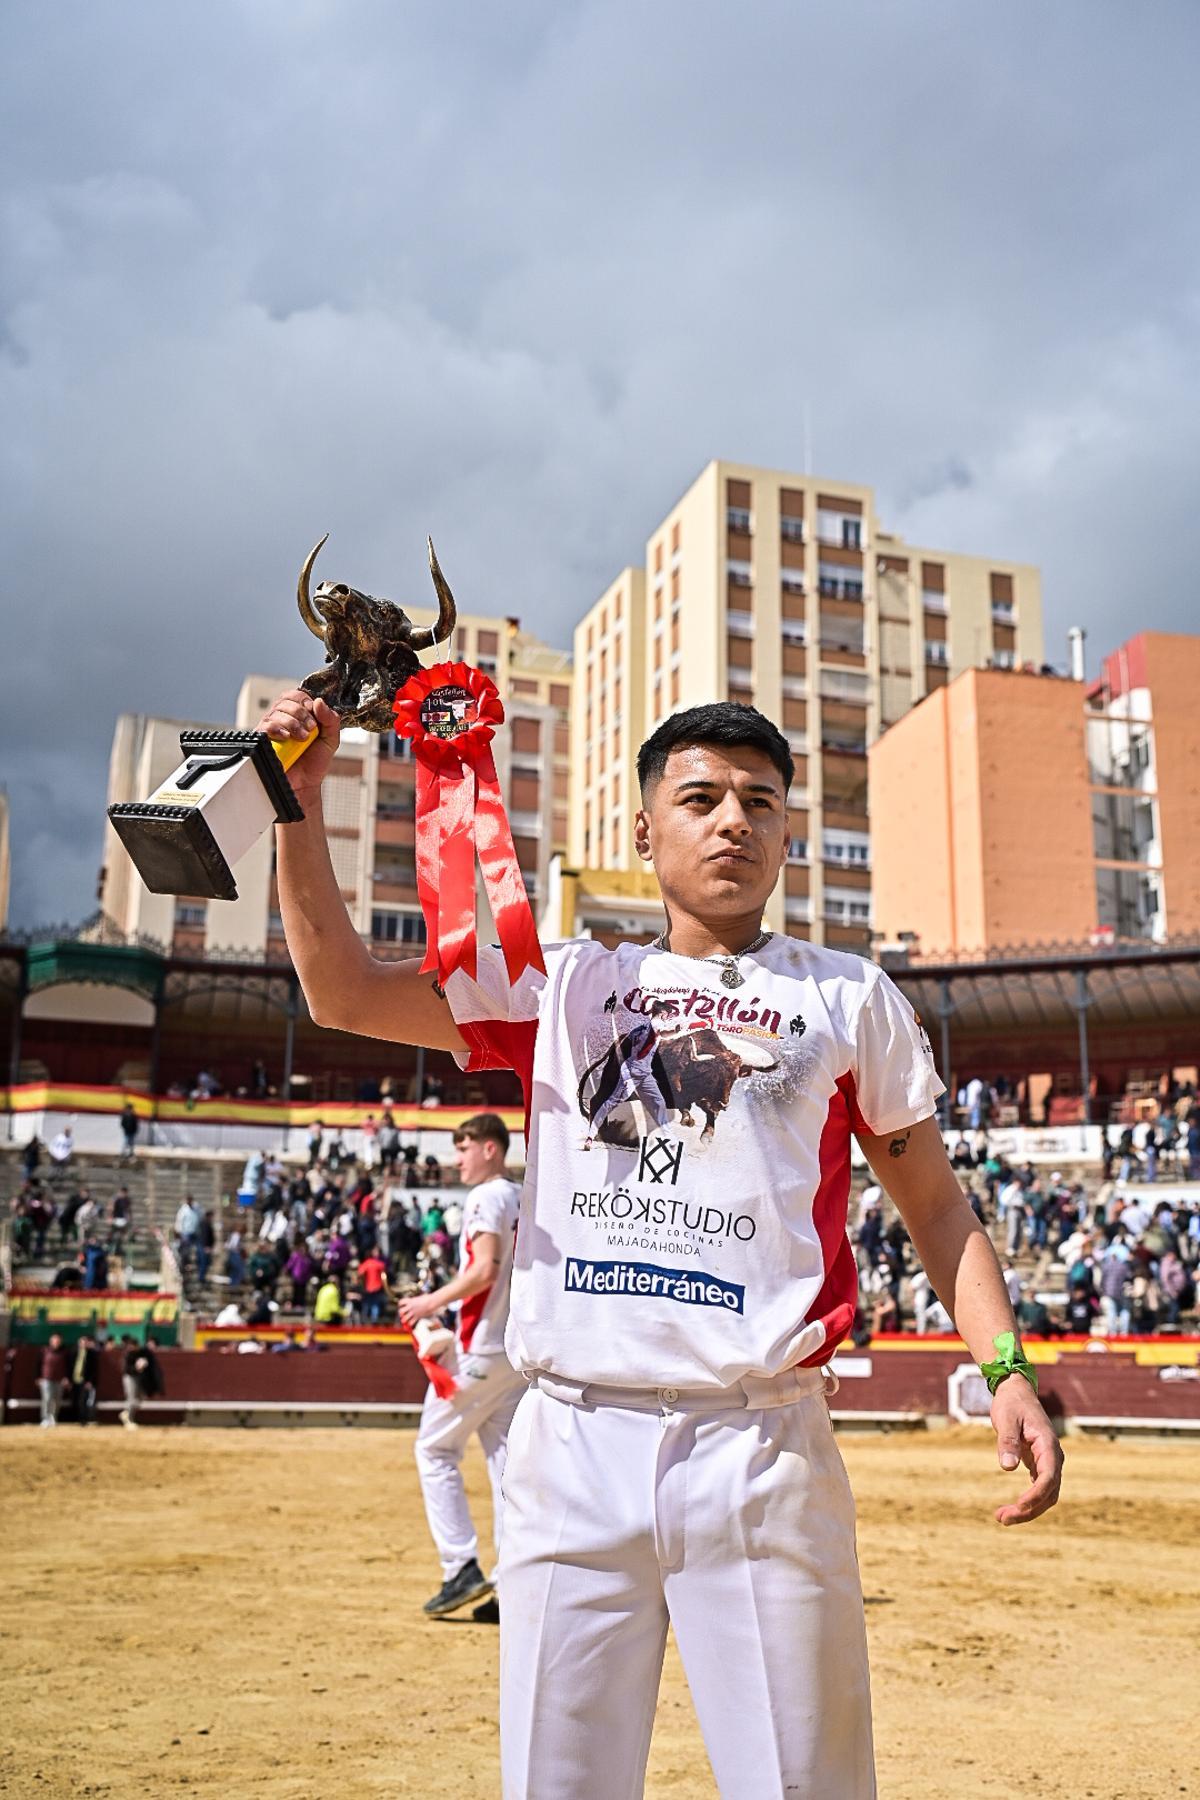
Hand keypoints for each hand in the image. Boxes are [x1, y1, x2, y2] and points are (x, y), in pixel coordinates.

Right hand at [257, 689, 340, 806]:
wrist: (304, 784)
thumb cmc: (315, 762)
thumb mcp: (331, 739)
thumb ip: (331, 720)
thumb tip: (319, 701)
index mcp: (299, 714)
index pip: (296, 695)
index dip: (305, 700)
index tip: (314, 715)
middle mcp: (284, 718)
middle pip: (286, 700)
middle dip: (301, 713)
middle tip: (310, 729)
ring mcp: (272, 727)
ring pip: (276, 712)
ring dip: (292, 723)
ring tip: (302, 738)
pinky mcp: (264, 739)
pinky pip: (266, 725)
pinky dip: (278, 729)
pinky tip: (287, 738)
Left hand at [398, 1293, 438, 1327]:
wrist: (432, 1302)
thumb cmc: (426, 1299)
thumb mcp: (418, 1298)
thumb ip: (414, 1301)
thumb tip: (411, 1304)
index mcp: (410, 1301)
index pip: (401, 1302)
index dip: (400, 1305)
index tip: (402, 1306)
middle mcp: (410, 1306)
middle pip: (400, 1311)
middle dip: (401, 1313)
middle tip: (403, 1314)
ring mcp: (414, 1312)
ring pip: (404, 1318)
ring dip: (404, 1320)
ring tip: (406, 1319)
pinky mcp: (417, 1316)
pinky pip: (411, 1322)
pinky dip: (410, 1323)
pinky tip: (411, 1322)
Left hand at [990, 1377, 1062, 1525]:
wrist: (1016, 1392)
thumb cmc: (1011, 1403)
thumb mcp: (1006, 1418)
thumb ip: (1007, 1441)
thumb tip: (1008, 1468)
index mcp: (1048, 1445)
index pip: (1049, 1476)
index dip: (1036, 1494)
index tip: (1019, 1505)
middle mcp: (1053, 1456)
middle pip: (1048, 1492)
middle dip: (1029, 1509)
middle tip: (1002, 1518)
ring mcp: (1048, 1462)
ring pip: (1046, 1495)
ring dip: (1028, 1510)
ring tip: (1002, 1518)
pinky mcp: (1040, 1464)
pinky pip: (1039, 1489)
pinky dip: (1028, 1501)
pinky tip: (1012, 1509)